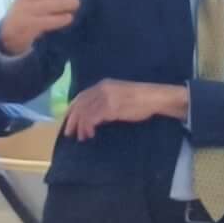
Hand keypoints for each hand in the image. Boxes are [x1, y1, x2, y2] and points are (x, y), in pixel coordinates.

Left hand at [61, 79, 185, 137]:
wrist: (154, 97)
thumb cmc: (140, 98)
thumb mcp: (119, 95)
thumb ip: (105, 100)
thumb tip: (94, 115)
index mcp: (103, 85)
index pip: (81, 96)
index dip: (72, 109)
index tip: (68, 121)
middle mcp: (101, 89)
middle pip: (79, 105)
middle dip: (72, 120)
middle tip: (69, 133)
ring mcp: (105, 98)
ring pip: (84, 112)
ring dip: (80, 127)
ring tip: (82, 137)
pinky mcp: (110, 107)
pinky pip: (92, 118)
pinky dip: (88, 127)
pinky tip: (91, 134)